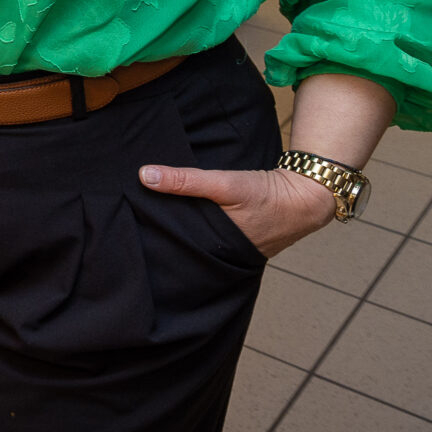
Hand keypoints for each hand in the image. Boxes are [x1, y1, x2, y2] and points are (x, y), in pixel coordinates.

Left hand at [138, 163, 337, 258]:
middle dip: (161, 238)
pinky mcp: (236, 242)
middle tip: (129, 224)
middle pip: (181, 248)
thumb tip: (144, 175)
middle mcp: (218, 256)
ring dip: (178, 232)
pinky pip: (208, 237)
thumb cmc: (266, 196)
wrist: (306, 199)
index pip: (172, 249)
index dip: (151, 240)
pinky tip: (181, 217)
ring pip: (194, 243)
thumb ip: (186, 180)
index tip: (125, 228)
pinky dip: (196, 228)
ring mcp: (228, 252)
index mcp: (212, 249)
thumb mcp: (225, 185)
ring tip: (148, 220)